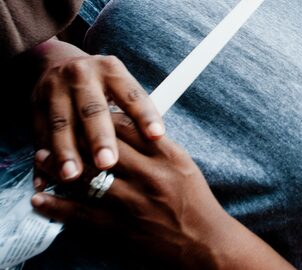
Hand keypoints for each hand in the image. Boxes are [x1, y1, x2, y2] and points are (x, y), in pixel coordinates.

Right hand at [29, 38, 163, 180]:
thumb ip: (131, 109)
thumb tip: (156, 140)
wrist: (56, 62)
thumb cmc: (99, 83)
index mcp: (111, 70)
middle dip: (100, 138)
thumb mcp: (117, 82)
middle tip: (108, 163)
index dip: (145, 115)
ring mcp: (56, 89)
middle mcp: (83, 76)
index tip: (156, 136)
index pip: (132, 94)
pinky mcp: (35, 105)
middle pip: (93, 110)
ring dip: (66, 152)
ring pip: (61, 124)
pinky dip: (42, 159)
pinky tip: (43, 180)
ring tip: (72, 176)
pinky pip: (39, 135)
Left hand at [31, 113, 232, 268]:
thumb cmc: (194, 204)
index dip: (104, 118)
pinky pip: (80, 213)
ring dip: (58, 167)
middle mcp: (150, 175)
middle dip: (75, 137)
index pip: (130, 126)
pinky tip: (41, 199)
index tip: (89, 115)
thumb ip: (158, 148)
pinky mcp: (119, 227)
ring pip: (86, 177)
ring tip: (41, 159)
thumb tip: (131, 129)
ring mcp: (133, 202)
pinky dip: (56, 206)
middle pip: (104, 147)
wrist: (203, 244)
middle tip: (55, 132)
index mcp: (168, 156)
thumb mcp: (184, 167)